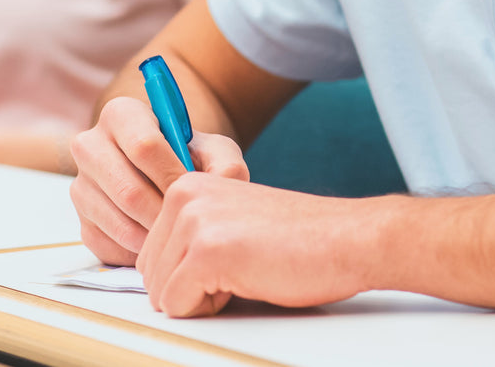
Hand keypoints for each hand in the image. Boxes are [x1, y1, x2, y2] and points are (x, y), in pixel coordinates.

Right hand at [69, 95, 247, 265]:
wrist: (169, 179)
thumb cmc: (192, 159)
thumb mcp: (216, 152)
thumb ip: (225, 164)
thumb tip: (221, 184)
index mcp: (121, 114)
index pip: (143, 146)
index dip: (174, 175)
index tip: (194, 192)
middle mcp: (90, 145)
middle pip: (130, 191)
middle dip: (167, 214)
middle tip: (191, 223)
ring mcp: (81, 186)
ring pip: (120, 223)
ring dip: (156, 236)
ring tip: (180, 234)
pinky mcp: (81, 221)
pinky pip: (110, 245)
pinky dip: (140, 252)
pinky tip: (160, 243)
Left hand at [137, 174, 371, 316]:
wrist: (346, 239)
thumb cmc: (298, 238)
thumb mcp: (230, 220)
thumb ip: (190, 234)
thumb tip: (154, 278)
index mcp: (187, 185)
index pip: (149, 253)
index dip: (185, 274)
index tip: (226, 260)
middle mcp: (184, 195)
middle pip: (149, 274)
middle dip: (187, 288)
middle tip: (237, 271)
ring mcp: (194, 221)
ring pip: (159, 293)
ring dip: (199, 299)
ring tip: (243, 274)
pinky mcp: (207, 251)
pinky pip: (178, 306)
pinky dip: (208, 310)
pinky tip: (245, 282)